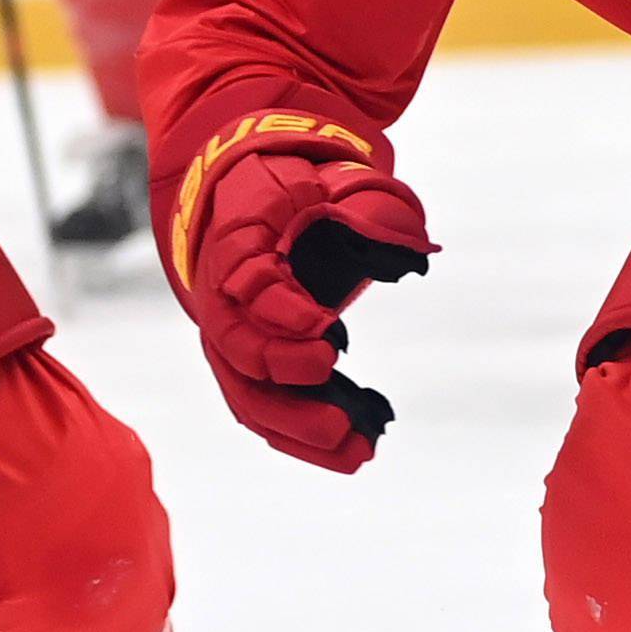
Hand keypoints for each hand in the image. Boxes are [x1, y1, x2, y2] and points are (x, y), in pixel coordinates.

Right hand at [172, 129, 435, 472]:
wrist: (251, 196)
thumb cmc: (297, 187)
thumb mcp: (330, 179)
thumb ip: (366, 206)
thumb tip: (408, 247)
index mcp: (238, 239)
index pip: (246, 286)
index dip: (282, 314)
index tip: (329, 331)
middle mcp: (222, 296)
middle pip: (239, 358)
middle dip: (289, 394)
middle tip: (341, 419)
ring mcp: (230, 335)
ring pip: (249, 397)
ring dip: (300, 433)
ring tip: (359, 452)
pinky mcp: (248, 364)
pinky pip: (265, 409)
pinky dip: (303, 435)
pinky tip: (354, 449)